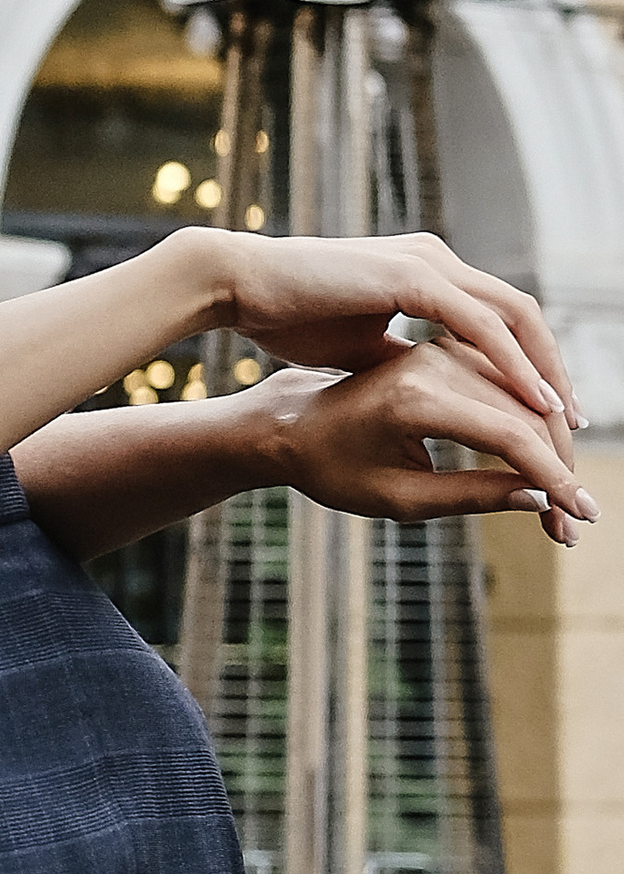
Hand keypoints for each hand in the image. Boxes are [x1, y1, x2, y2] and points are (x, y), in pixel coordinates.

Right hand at [211, 230, 574, 419]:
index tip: (547, 416)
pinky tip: (529, 399)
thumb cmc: (288, 317)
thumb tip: (432, 392)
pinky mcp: (415, 276)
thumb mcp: (363, 352)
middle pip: (522, 318)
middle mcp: (440, 262)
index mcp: (429, 277)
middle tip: (572, 424)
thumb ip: (405, 365)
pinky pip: (482, 324)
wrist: (240, 286)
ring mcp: (430, 263)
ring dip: (544, 371)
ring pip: (514, 318)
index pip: (500, 322)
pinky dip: (512, 363)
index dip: (529, 368)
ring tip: (562, 419)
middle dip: (552, 373)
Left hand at [257, 348, 598, 544]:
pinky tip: (545, 462)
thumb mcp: (397, 499)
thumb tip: (538, 499)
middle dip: (557, 468)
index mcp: (415, 399)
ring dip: (550, 448)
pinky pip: (506, 385)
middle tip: (573, 522)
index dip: (553, 477)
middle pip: (526, 411)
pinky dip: (530, 423)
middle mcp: (433, 364)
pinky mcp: (447, 352)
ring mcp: (441, 352)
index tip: (581, 515)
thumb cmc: (333, 470)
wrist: (291, 424)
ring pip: (524, 398)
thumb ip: (470, 496)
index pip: (509, 435)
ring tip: (560, 505)